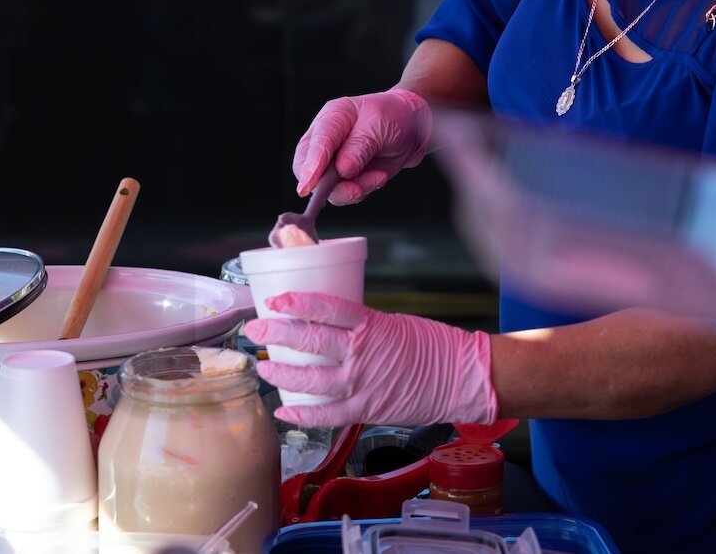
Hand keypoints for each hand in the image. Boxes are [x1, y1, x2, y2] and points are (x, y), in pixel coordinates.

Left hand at [247, 292, 496, 428]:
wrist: (460, 377)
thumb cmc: (432, 347)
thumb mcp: (395, 323)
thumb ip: (361, 327)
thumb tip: (330, 325)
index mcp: (370, 325)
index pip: (327, 308)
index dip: (298, 303)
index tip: (275, 300)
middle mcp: (361, 353)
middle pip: (309, 341)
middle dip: (276, 334)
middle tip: (255, 330)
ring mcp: (361, 383)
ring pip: (310, 379)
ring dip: (282, 372)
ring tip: (264, 367)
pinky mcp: (365, 409)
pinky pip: (326, 415)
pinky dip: (301, 414)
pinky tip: (283, 410)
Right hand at [293, 89, 431, 203]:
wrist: (414, 128)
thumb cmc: (394, 117)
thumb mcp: (378, 126)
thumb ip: (359, 148)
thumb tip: (342, 171)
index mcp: (331, 119)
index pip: (315, 144)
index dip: (311, 167)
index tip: (308, 186)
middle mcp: (327, 141)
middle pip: (308, 169)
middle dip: (328, 185)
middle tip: (355, 188)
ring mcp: (334, 161)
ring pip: (326, 187)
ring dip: (352, 189)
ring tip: (377, 177)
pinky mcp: (345, 177)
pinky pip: (344, 194)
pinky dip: (362, 190)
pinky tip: (378, 176)